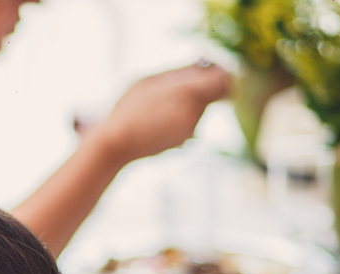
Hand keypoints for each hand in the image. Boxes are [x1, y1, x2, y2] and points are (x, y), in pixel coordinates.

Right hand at [92, 63, 231, 165]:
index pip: (223, 80)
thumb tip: (204, 64)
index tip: (209, 71)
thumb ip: (180, 72)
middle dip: (200, 89)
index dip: (219, 73)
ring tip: (160, 107)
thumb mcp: (150, 81)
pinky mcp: (184, 140)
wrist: (116, 143)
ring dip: (189, 104)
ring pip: (201, 108)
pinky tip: (158, 120)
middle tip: (176, 89)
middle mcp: (194, 112)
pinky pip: (191, 122)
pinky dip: (180, 118)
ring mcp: (191, 128)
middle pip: (213, 94)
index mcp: (187, 92)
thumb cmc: (128, 108)